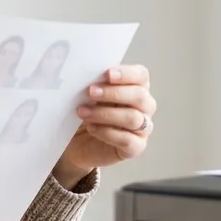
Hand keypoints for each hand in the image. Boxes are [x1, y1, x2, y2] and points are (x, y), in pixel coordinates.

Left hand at [54, 64, 156, 187]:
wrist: (77, 142)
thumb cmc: (86, 112)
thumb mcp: (88, 95)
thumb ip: (94, 84)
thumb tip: (87, 74)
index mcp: (136, 87)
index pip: (141, 75)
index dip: (127, 73)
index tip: (107, 74)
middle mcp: (144, 107)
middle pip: (139, 96)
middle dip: (113, 93)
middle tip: (90, 92)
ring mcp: (142, 128)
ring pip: (133, 118)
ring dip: (105, 114)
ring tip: (83, 112)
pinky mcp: (136, 147)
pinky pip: (127, 140)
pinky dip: (107, 133)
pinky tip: (92, 128)